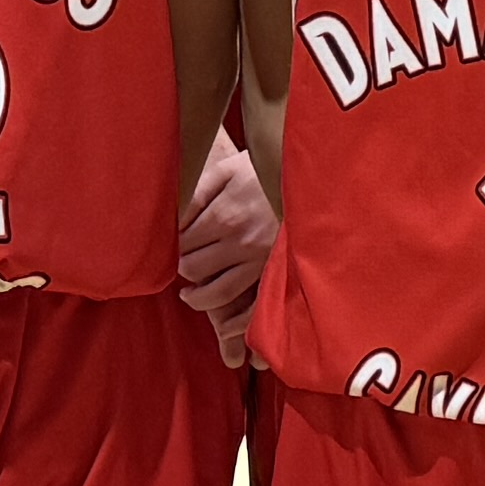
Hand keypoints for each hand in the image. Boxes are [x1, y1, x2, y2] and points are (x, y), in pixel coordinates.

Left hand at [174, 126, 275, 345]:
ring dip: (197, 296)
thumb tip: (173, 218)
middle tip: (182, 263)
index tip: (174, 243)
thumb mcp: (229, 169)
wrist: (312, 179)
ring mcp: (259, 260)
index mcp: (224, 214)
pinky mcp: (275, 271)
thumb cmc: (266, 171)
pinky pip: (248, 305)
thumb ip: (198, 192)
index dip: (172, 245)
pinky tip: (220, 313)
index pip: (182, 242)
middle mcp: (240, 242)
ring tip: (189, 293)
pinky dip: (230, 316)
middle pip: (193, 268)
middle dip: (183, 267)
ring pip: (216, 293)